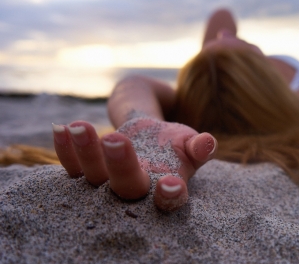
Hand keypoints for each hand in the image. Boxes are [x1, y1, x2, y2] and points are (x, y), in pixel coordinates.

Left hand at [52, 117, 216, 210]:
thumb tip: (207, 142)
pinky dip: (65, 150)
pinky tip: (61, 128)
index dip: (169, 196)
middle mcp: (135, 192)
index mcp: (164, 190)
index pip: (169, 200)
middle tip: (116, 139)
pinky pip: (72, 167)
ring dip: (87, 153)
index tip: (170, 184)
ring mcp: (108, 183)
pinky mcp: (88, 171)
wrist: (149, 134)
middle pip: (126, 188)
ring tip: (80, 126)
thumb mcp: (190, 141)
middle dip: (121, 165)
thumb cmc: (174, 142)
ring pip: (94, 177)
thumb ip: (199, 146)